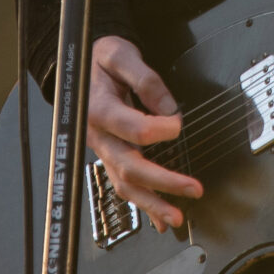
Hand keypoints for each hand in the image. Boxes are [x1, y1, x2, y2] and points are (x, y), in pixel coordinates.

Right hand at [85, 35, 201, 231]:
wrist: (81, 68)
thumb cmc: (101, 60)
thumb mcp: (120, 54)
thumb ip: (145, 78)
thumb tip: (168, 108)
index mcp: (98, 108)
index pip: (130, 127)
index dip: (158, 129)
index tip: (178, 124)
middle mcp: (98, 135)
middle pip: (129, 166)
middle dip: (163, 181)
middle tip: (192, 188)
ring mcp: (103, 150)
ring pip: (125, 184)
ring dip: (152, 203)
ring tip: (176, 217)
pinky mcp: (111, 157)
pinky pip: (125, 185)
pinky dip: (144, 205)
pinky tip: (160, 219)